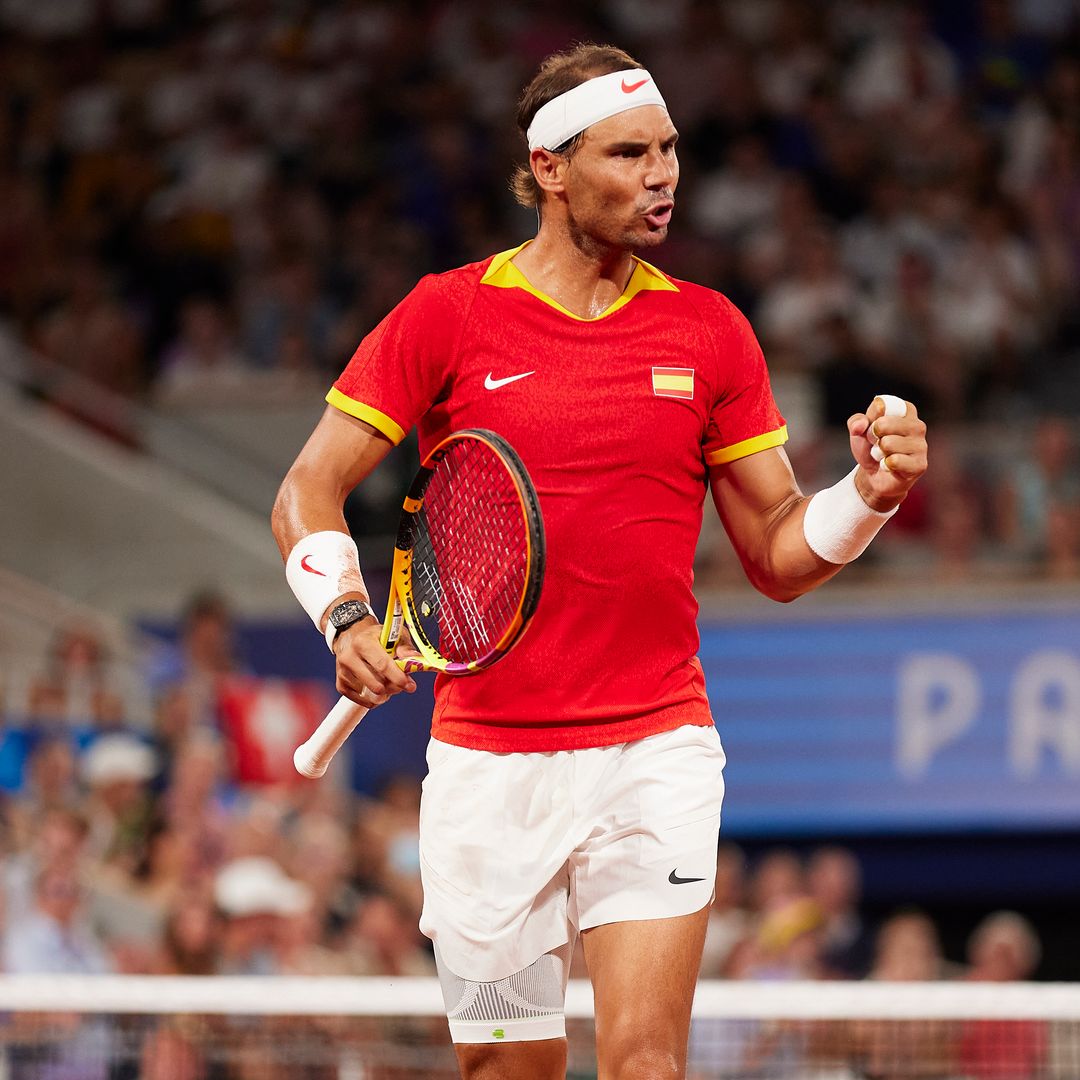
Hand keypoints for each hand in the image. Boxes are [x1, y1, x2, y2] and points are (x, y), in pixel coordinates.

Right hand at [332, 617, 415, 705]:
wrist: (351, 636)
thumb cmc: (376, 637)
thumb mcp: (393, 634)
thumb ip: (405, 646)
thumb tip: (415, 658)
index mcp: (363, 642)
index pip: (382, 665)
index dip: (398, 677)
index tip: (410, 686)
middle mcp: (349, 657)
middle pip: (376, 683)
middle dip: (394, 688)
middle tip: (402, 685)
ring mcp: (342, 672)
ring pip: (369, 693)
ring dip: (384, 692)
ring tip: (388, 682)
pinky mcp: (340, 684)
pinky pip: (360, 700)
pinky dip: (372, 698)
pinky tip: (377, 687)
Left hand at [847, 396, 927, 511]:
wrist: (874, 475)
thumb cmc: (870, 448)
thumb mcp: (858, 431)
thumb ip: (856, 422)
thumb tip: (861, 426)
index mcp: (905, 411)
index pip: (883, 405)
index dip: (872, 418)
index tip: (873, 426)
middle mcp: (917, 425)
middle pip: (884, 424)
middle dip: (872, 437)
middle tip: (877, 444)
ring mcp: (921, 445)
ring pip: (888, 443)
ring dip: (879, 452)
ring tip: (884, 455)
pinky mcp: (920, 464)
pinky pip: (895, 460)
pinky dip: (885, 465)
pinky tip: (889, 466)